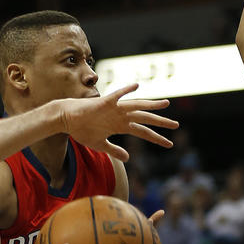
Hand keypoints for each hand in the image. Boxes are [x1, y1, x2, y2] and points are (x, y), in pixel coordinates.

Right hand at [58, 83, 177, 161]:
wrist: (67, 119)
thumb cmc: (81, 130)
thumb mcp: (100, 145)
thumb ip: (114, 150)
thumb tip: (128, 158)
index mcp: (121, 126)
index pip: (143, 132)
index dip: (157, 138)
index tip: (169, 144)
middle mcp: (121, 116)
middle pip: (145, 119)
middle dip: (161, 122)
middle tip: (176, 125)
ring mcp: (114, 109)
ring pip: (136, 106)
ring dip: (150, 105)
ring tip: (166, 104)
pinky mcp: (104, 102)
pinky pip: (116, 95)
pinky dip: (125, 91)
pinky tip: (136, 86)